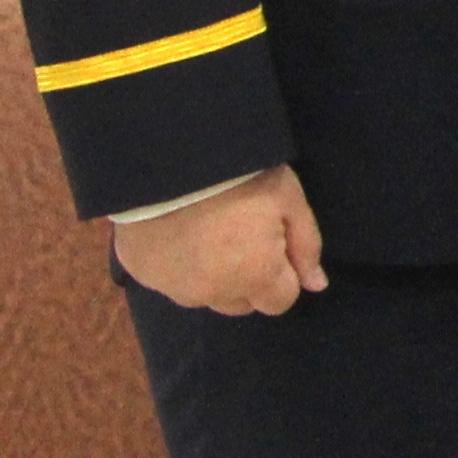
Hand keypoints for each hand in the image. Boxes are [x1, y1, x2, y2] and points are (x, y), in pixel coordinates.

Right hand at [110, 168, 326, 314]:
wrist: (167, 154)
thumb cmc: (239, 173)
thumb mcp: (287, 197)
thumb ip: (306, 246)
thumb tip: (316, 286)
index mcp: (255, 276)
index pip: (280, 301)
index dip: (281, 272)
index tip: (270, 241)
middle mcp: (214, 293)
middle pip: (242, 303)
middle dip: (248, 279)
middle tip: (239, 234)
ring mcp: (173, 287)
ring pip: (205, 296)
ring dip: (212, 276)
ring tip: (207, 231)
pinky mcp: (141, 274)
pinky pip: (169, 282)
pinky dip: (177, 265)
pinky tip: (177, 230)